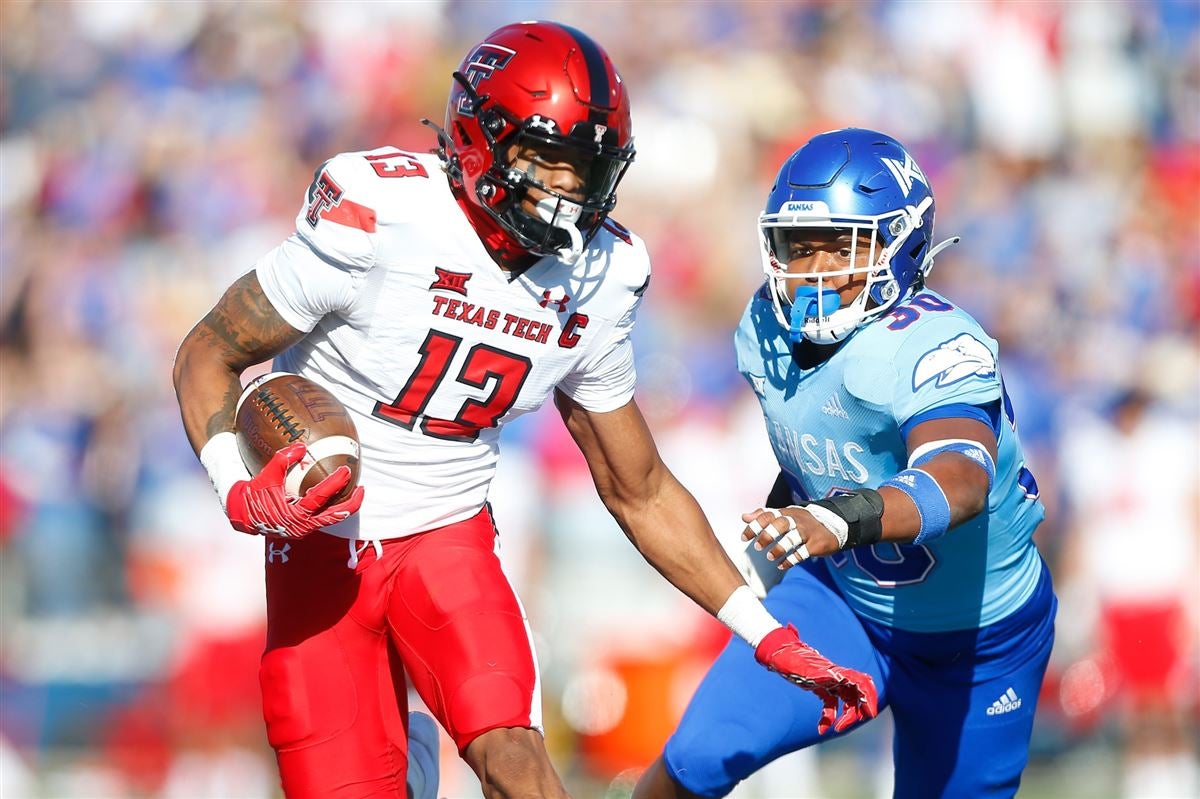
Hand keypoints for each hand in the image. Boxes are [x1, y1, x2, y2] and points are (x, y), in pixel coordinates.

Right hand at [225, 443, 363, 538]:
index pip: (320, 498)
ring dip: (345, 506)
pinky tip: (337, 494)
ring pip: (332, 519)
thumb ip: (282, 460)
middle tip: (361, 487)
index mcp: (294, 516)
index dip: (334, 484)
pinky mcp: (303, 528)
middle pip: (336, 517)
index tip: (345, 470)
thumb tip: (301, 446)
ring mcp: (304, 529)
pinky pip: (324, 518)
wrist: (242, 514)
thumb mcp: (266, 476)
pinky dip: (333, 507)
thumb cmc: (254, 495)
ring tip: (356, 491)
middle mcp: (303, 526)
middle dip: (352, 503)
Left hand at [741, 505, 841, 569]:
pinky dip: (791, 560)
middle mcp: (796, 520)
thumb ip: (764, 516)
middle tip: (757, 547)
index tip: (744, 538)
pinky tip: (781, 565)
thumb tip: (744, 517)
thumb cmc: (802, 521)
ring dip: (779, 549)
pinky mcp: (816, 544)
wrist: (834, 524)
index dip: (755, 526)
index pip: (768, 515)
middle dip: (768, 535)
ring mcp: (807, 532)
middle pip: (781, 523)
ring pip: (792, 538)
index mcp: (786, 513)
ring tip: (769, 557)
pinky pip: (803, 553)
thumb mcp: (785, 515)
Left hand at [754, 625, 877, 734]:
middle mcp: (837, 676)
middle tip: (842, 726)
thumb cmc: (790, 657)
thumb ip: (822, 672)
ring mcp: (830, 682)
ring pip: (847, 702)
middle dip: (855, 713)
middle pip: (857, 696)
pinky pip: (831, 705)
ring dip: (845, 717)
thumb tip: (839, 677)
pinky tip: (820, 730)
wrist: (777, 652)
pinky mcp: (821, 688)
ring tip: (835, 730)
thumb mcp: (806, 667)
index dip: (870, 698)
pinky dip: (828, 718)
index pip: (863, 683)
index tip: (869, 714)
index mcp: (836, 671)